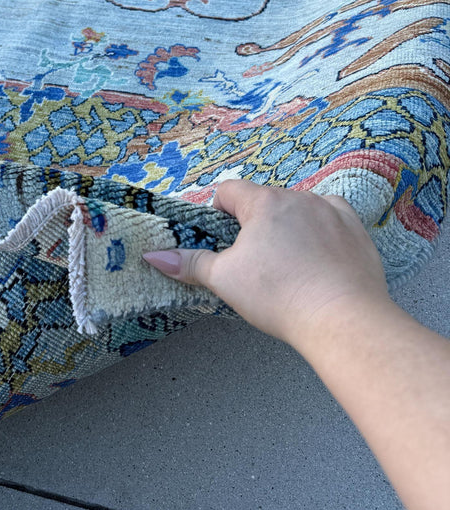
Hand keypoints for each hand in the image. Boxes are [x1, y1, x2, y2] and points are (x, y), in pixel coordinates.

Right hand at [143, 179, 392, 350]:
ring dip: (289, 226)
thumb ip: (190, 263)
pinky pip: (332, 218)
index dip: (218, 212)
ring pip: (299, 208)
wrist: (342, 318)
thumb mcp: (225, 280)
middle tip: (254, 262)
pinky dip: (323, 231)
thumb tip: (153, 255)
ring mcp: (330, 210)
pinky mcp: (355, 228)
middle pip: (264, 201)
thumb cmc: (278, 295)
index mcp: (262, 203)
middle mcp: (297, 196)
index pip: (228, 191)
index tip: (221, 240)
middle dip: (255, 224)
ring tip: (289, 265)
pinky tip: (320, 257)